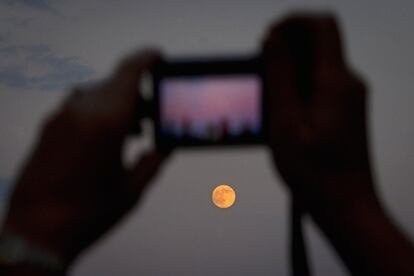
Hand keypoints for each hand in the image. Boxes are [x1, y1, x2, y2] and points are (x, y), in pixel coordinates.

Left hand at [2, 49, 168, 264]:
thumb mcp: (133, 188)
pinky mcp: (49, 127)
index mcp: (108, 120)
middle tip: (150, 115)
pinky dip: (98, 111)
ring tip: (129, 130)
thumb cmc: (91, 211)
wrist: (37, 230)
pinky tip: (104, 137)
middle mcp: (82, 110)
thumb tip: (168, 144)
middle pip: (115, 84)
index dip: (147, 59)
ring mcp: (61, 117)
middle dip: (137, 93)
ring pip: (96, 94)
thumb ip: (155, 160)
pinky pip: (79, 106)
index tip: (159, 57)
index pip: (129, 73)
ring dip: (117, 103)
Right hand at [263, 14, 377, 213]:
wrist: (345, 204)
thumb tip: (272, 41)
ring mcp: (348, 96)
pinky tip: (282, 112)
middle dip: (285, 49)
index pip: (321, 26)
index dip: (292, 22)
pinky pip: (319, 84)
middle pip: (317, 43)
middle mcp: (348, 83)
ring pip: (315, 64)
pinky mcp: (343, 108)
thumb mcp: (285, 123)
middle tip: (261, 75)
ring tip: (270, 100)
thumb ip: (279, 77)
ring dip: (289, 71)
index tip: (268, 37)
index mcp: (336, 82)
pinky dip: (297, 87)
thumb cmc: (316, 174)